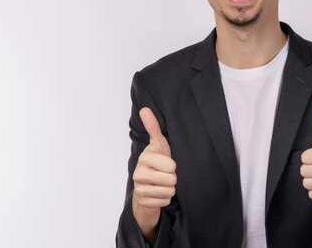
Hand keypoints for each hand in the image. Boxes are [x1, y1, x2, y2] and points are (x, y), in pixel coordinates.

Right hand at [131, 107, 176, 241]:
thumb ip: (153, 127)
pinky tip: (159, 193)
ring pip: (168, 192)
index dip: (173, 166)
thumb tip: (144, 108)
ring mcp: (139, 189)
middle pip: (171, 180)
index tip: (167, 163)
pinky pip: (164, 202)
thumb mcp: (159, 145)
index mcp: (144, 158)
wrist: (147, 186)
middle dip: (173, 179)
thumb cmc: (157, 162)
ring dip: (170, 189)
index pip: (171, 166)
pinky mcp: (142, 202)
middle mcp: (138, 173)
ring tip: (163, 183)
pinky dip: (165, 199)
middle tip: (166, 175)